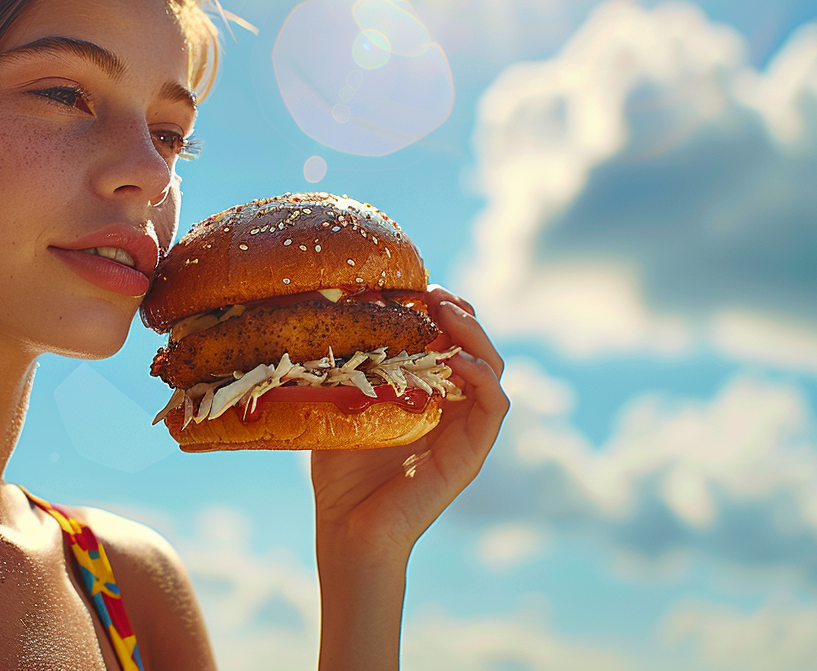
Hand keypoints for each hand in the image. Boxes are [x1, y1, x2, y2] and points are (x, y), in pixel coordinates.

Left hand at [309, 284, 508, 561]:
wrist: (348, 530)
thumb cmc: (340, 474)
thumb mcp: (338, 406)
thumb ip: (341, 368)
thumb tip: (322, 315)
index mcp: (427, 395)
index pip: (447, 340)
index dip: (437, 309)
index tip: (412, 287)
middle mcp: (453, 409)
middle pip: (474, 346)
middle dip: (459, 311)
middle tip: (432, 291)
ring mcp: (466, 431)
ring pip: (492, 368)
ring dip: (474, 334)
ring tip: (447, 311)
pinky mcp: (472, 453)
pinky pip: (495, 406)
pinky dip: (483, 376)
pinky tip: (457, 359)